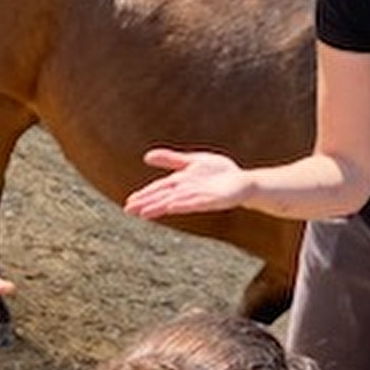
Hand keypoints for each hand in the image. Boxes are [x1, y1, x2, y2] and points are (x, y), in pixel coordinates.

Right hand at [124, 149, 249, 219]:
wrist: (241, 181)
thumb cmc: (218, 173)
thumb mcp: (192, 161)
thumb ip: (171, 159)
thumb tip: (146, 156)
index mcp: (180, 182)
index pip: (158, 188)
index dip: (144, 195)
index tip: (128, 202)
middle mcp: (186, 191)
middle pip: (162, 197)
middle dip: (146, 203)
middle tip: (129, 210)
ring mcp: (198, 196)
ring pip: (175, 202)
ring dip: (160, 207)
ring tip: (144, 213)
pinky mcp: (212, 200)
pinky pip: (196, 202)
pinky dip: (184, 204)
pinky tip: (172, 206)